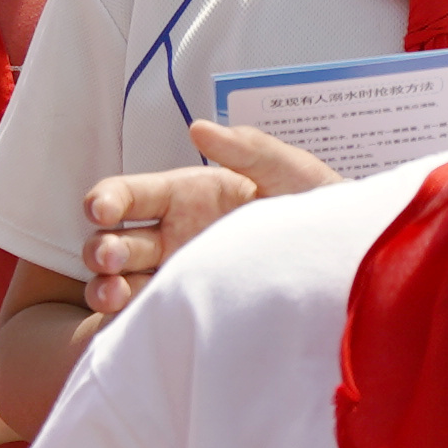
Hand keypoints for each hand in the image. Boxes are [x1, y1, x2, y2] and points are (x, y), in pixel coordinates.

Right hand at [75, 122, 327, 310]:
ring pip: (117, 281)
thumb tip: (199, 127)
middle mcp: (171, 237)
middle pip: (113, 240)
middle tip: (113, 256)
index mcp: (185, 197)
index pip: (129, 195)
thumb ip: (250, 149)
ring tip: (114, 294)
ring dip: (104, 286)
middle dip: (101, 248)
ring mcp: (175, 276)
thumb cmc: (318, 212)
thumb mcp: (292, 173)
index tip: (101, 209)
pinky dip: (122, 321)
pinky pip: (141, 317)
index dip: (107, 199)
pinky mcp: (185, 313)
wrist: (347, 266)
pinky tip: (124, 320)